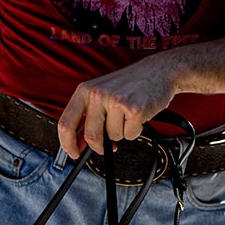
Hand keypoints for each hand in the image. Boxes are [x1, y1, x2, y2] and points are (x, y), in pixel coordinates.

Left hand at [57, 54, 178, 157]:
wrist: (158, 71)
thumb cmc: (129, 84)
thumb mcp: (100, 94)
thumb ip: (87, 117)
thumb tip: (78, 143)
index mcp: (85, 90)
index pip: (66, 123)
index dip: (67, 143)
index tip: (73, 153)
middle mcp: (98, 94)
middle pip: (91, 136)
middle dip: (100, 145)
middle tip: (108, 144)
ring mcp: (116, 101)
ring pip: (113, 137)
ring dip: (121, 132)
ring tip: (127, 116)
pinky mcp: (135, 109)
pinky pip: (130, 135)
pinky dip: (135, 130)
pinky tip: (137, 116)